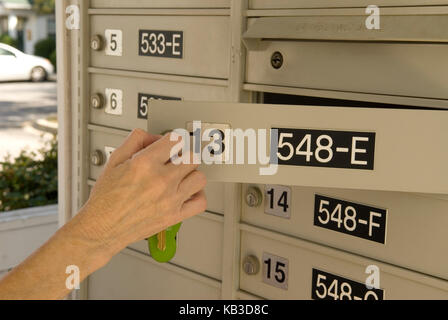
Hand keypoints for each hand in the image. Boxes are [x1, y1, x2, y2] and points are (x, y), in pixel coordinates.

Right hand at [70, 129, 206, 265]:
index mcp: (145, 164)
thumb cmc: (105, 199)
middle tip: (175, 160)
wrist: (102, 228)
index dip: (173, 140)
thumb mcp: (115, 160)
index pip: (176, 140)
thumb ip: (135, 141)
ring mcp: (170, 199)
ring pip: (200, 178)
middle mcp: (160, 181)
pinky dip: (197, 196)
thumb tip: (154, 136)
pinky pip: (200, 202)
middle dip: (183, 156)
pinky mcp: (174, 216)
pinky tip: (187, 193)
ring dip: (192, 175)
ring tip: (181, 177)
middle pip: (192, 157)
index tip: (170, 145)